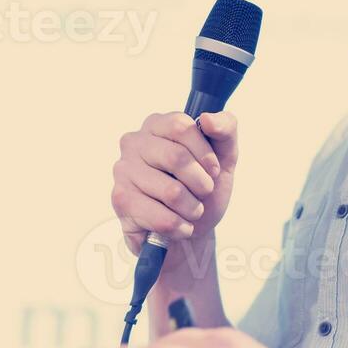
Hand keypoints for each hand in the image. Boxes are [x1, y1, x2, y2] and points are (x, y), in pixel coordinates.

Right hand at [111, 110, 238, 284]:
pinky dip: (181, 226)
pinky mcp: (121, 201)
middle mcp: (134, 142)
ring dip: (193, 208)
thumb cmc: (204, 185)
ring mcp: (123, 171)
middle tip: (205, 192)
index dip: (204, 152)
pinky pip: (161, 218)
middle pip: (176, 157)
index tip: (214, 170)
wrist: (194, 228)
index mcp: (158, 124)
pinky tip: (181, 226)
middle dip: (201, 183)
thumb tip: (208, 119)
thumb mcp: (225, 154)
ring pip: (171, 191)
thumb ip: (226, 128)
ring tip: (193, 211)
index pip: (181, 126)